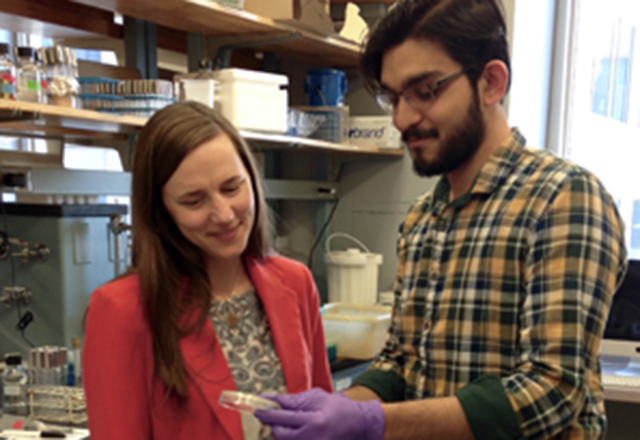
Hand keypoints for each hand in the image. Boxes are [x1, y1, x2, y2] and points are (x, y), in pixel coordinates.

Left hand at [253, 388, 383, 439]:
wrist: (359, 424)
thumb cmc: (339, 408)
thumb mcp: (317, 398)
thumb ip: (295, 400)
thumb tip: (274, 401)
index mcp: (315, 420)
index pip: (283, 416)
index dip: (268, 410)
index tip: (258, 406)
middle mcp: (313, 437)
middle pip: (280, 434)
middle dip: (272, 424)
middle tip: (267, 415)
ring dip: (280, 433)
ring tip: (282, 424)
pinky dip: (291, 437)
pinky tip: (292, 431)